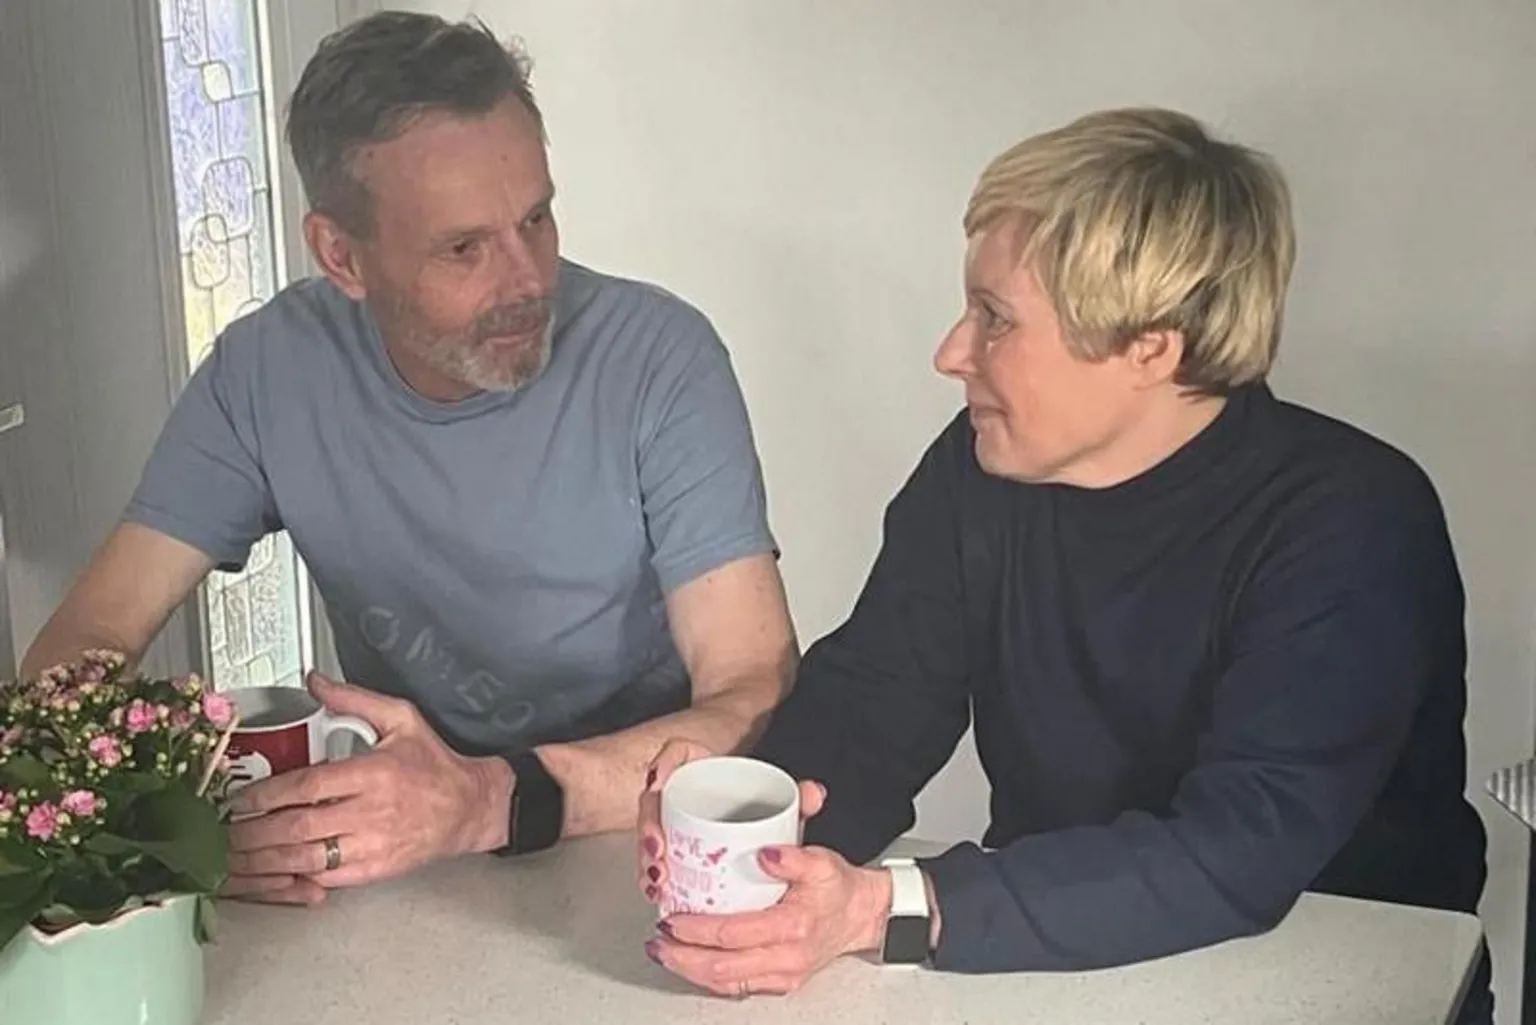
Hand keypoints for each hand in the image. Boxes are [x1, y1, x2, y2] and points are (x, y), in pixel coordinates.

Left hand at [220, 672, 508, 904]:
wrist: (471, 808)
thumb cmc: (434, 765)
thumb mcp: (401, 719)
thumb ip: (354, 700)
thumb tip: (316, 682)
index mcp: (373, 773)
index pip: (306, 787)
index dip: (265, 795)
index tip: (240, 800)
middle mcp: (370, 812)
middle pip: (296, 828)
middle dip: (252, 833)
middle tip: (225, 832)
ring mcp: (372, 846)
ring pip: (304, 859)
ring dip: (264, 861)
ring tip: (236, 857)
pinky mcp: (374, 870)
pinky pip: (324, 879)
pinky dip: (292, 879)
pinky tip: (271, 875)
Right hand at [634, 739, 823, 903]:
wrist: (749, 796)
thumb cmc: (757, 794)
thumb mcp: (777, 793)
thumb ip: (795, 793)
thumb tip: (814, 795)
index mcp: (690, 766)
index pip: (664, 769)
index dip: (658, 791)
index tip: (660, 817)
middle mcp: (673, 790)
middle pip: (648, 813)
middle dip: (647, 842)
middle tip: (660, 865)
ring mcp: (669, 817)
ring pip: (648, 840)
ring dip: (647, 866)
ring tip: (659, 888)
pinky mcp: (671, 843)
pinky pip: (655, 859)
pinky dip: (654, 879)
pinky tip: (660, 897)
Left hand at [645, 845, 891, 996]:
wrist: (860, 915)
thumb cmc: (837, 887)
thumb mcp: (820, 860)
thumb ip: (792, 856)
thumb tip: (764, 852)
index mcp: (794, 926)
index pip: (735, 933)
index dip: (698, 929)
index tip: (673, 916)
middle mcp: (787, 957)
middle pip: (722, 967)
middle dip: (682, 956)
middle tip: (657, 939)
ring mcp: (782, 974)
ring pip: (726, 982)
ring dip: (689, 969)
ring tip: (663, 951)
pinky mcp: (778, 982)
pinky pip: (736, 985)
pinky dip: (707, 975)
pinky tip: (689, 962)